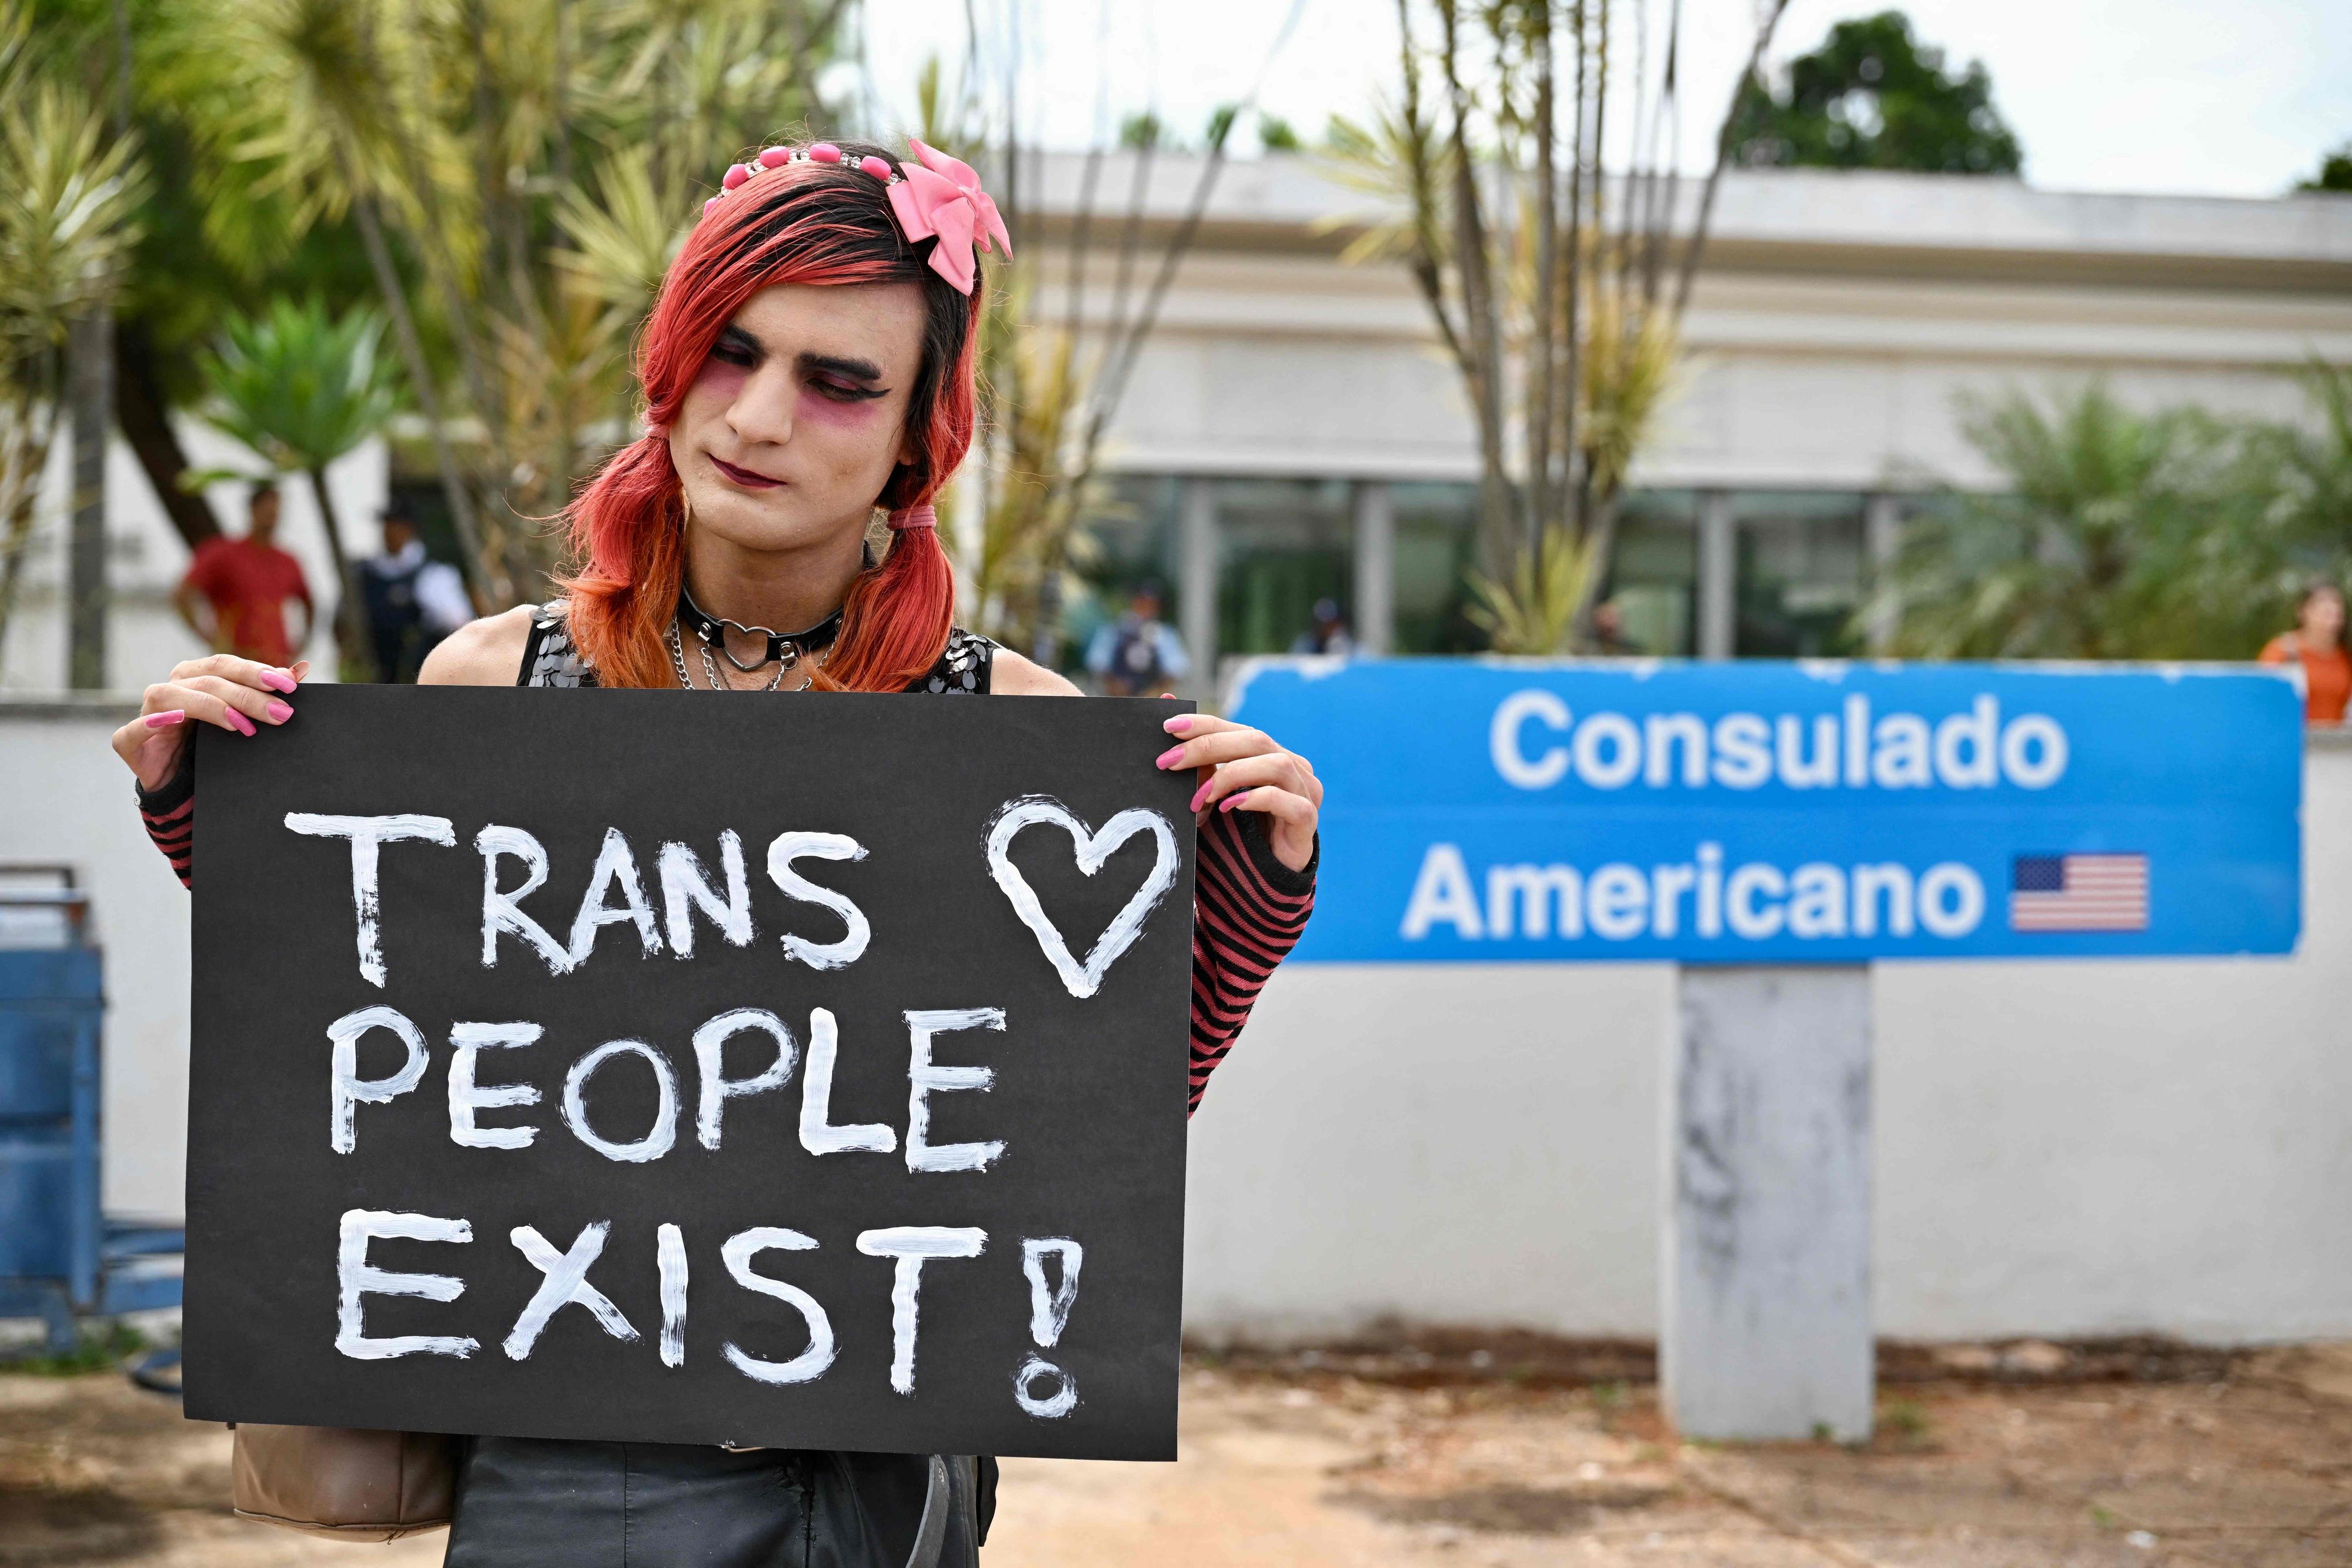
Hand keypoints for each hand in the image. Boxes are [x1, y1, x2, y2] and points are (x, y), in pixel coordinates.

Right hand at [111, 655, 308, 791]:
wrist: (178, 784)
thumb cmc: (210, 745)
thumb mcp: (240, 719)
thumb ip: (265, 693)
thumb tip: (301, 669)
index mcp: (193, 676)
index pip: (226, 665)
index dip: (257, 672)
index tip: (291, 685)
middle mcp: (169, 689)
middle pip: (208, 681)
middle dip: (248, 695)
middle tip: (281, 713)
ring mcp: (146, 713)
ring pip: (173, 697)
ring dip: (212, 707)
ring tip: (244, 725)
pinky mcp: (127, 741)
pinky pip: (135, 729)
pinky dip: (153, 724)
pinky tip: (177, 721)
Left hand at [1153, 712, 1320, 871]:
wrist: (1265, 877)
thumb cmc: (1236, 831)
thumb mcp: (1213, 793)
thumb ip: (1199, 761)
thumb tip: (1167, 709)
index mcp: (1272, 755)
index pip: (1239, 729)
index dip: (1205, 724)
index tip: (1169, 727)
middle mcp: (1293, 767)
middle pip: (1256, 740)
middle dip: (1208, 747)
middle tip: (1170, 762)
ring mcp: (1305, 792)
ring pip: (1276, 765)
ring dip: (1231, 776)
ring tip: (1200, 796)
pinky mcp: (1307, 820)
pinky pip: (1290, 802)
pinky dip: (1256, 800)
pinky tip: (1229, 808)